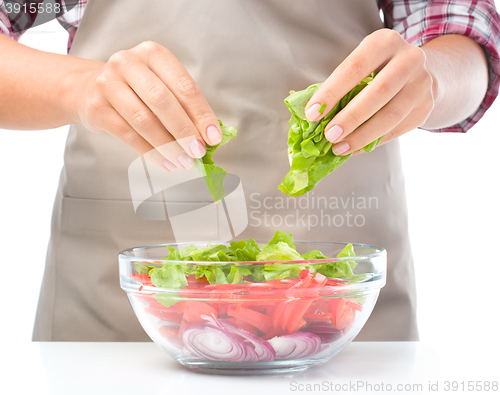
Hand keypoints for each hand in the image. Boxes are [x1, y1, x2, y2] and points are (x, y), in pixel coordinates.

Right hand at [73, 41, 221, 170]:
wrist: (87, 88)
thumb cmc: (133, 88)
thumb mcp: (158, 84)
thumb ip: (182, 105)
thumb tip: (207, 136)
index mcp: (152, 54)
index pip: (183, 86)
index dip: (201, 114)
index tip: (213, 136)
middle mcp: (128, 63)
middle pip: (163, 102)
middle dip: (185, 131)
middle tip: (198, 151)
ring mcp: (108, 84)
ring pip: (144, 121)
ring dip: (168, 146)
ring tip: (184, 161)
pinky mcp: (96, 108)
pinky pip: (128, 135)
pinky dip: (151, 153)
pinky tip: (166, 162)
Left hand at [304, 29, 434, 155]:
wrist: (420, 72)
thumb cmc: (378, 70)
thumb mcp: (361, 66)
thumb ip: (340, 87)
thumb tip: (312, 117)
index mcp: (384, 42)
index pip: (354, 67)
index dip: (331, 92)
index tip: (312, 114)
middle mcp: (409, 59)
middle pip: (378, 92)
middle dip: (350, 117)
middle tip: (329, 135)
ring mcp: (421, 84)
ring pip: (391, 115)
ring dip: (361, 136)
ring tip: (339, 148)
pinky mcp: (426, 107)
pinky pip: (397, 130)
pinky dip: (372, 143)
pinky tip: (354, 149)